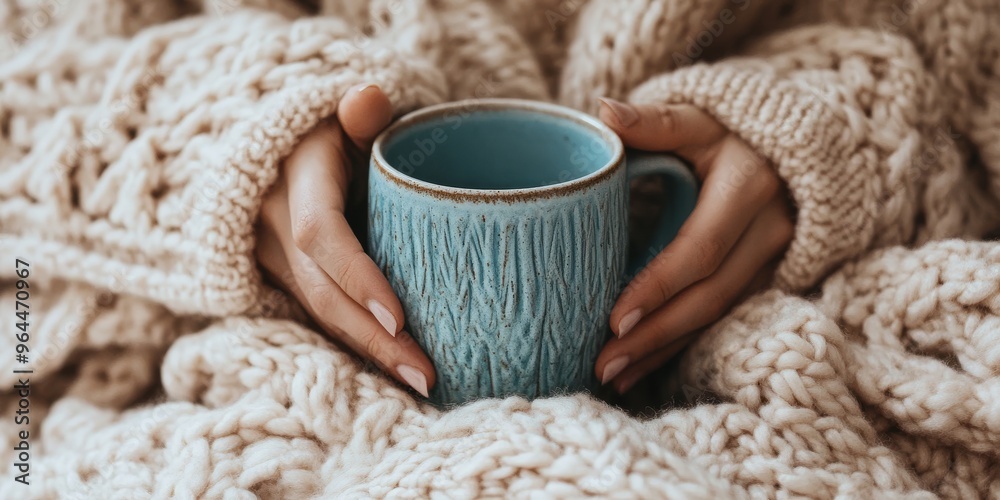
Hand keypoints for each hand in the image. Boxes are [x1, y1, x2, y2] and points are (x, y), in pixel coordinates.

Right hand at [256, 84, 433, 396]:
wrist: (274, 140)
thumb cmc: (331, 124)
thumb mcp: (343, 107)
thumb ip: (361, 109)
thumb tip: (368, 100)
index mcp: (294, 173)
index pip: (320, 233)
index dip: (357, 277)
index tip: (399, 319)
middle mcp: (270, 218)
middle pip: (320, 291)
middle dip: (372, 338)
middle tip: (425, 374)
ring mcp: (266, 250)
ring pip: (315, 310)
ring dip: (365, 350)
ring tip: (419, 380)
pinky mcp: (276, 271)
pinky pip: (314, 312)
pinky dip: (352, 340)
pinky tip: (391, 366)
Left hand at [594, 97, 794, 393]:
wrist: (789, 146)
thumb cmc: (730, 129)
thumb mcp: (698, 118)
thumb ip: (655, 121)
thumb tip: (604, 111)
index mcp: (748, 188)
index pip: (700, 250)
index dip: (658, 287)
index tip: (614, 319)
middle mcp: (771, 229)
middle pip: (709, 296)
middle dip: (655, 336)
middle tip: (603, 363)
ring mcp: (775, 259)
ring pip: (718, 315)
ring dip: (665, 351)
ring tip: (614, 376)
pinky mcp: (767, 276)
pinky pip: (723, 316)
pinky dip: (682, 344)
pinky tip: (644, 367)